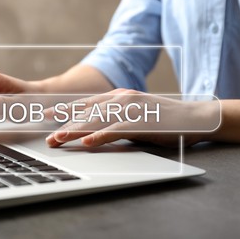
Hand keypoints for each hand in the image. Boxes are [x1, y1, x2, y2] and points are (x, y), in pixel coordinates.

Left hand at [44, 89, 217, 147]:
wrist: (193, 118)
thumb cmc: (162, 120)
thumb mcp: (134, 116)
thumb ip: (114, 119)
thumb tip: (92, 130)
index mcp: (118, 97)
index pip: (86, 103)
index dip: (65, 110)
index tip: (46, 115)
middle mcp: (122, 98)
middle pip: (87, 113)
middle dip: (64, 125)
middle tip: (47, 137)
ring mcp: (132, 108)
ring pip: (97, 120)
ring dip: (75, 131)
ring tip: (58, 140)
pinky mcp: (142, 121)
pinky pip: (116, 129)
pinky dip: (100, 136)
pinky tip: (87, 143)